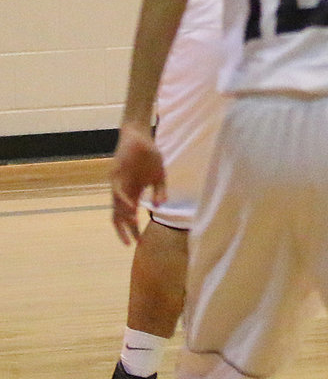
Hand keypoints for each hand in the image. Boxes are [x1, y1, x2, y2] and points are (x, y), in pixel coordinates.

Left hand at [110, 123, 166, 244]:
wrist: (140, 136)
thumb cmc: (149, 155)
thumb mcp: (159, 176)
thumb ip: (160, 191)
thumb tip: (160, 206)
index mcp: (133, 193)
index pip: (128, 216)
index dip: (131, 230)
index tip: (139, 242)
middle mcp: (123, 191)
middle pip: (119, 217)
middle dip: (126, 230)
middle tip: (135, 242)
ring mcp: (118, 184)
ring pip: (117, 206)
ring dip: (125, 218)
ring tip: (134, 227)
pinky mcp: (116, 175)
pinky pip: (117, 191)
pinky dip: (123, 201)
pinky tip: (132, 207)